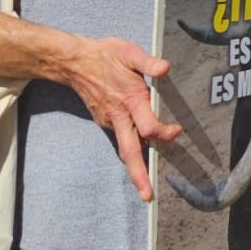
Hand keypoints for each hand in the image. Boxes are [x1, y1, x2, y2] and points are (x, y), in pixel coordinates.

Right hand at [62, 37, 181, 202]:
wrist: (74, 63)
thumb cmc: (105, 56)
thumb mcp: (129, 53)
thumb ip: (148, 63)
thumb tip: (165, 68)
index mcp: (130, 101)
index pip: (148, 128)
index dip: (164, 134)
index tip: (177, 130)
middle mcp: (119, 117)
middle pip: (130, 152)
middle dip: (139, 176)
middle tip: (148, 197)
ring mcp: (110, 122)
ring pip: (125, 149)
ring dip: (136, 167)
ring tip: (146, 185)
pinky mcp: (105, 122)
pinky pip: (121, 139)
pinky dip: (132, 149)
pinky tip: (143, 152)